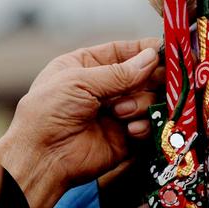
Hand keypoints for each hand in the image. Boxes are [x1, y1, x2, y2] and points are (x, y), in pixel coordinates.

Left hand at [0, 38, 160, 207]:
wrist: (43, 158)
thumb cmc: (48, 113)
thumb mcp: (79, 82)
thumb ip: (118, 72)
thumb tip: (151, 57)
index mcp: (87, 66)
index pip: (124, 51)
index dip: (145, 50)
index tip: (166, 50)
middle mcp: (104, 88)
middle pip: (143, 75)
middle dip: (149, 78)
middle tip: (156, 81)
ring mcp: (117, 113)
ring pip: (149, 99)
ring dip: (141, 103)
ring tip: (121, 113)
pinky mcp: (126, 137)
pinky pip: (148, 125)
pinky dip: (144, 125)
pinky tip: (130, 129)